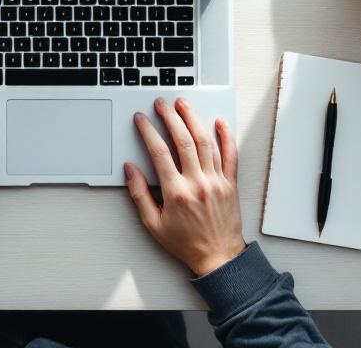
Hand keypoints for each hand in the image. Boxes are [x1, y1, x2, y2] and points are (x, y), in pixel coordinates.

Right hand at [124, 97, 245, 276]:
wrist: (218, 257)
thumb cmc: (185, 243)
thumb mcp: (153, 224)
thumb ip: (139, 195)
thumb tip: (130, 170)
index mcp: (176, 192)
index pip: (159, 152)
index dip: (148, 131)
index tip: (141, 120)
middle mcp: (197, 183)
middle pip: (183, 140)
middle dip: (170, 117)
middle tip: (161, 104)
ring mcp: (216, 181)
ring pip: (205, 142)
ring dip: (193, 119)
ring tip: (183, 105)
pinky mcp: (230, 184)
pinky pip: (230, 155)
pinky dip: (226, 137)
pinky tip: (219, 122)